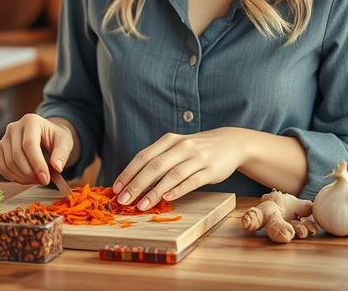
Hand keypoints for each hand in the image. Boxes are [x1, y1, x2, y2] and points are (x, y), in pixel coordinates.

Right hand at [0, 113, 73, 186]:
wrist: (46, 135)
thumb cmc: (56, 138)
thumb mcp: (65, 142)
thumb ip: (62, 154)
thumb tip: (57, 167)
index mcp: (31, 121)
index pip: (29, 144)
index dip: (37, 164)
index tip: (45, 179)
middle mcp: (14, 127)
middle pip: (17, 155)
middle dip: (30, 173)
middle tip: (43, 182)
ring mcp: (4, 138)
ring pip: (8, 163)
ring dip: (22, 178)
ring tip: (37, 180)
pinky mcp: (0, 149)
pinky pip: (2, 167)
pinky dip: (14, 178)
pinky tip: (26, 179)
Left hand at [112, 128, 244, 210]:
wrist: (231, 143)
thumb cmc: (196, 149)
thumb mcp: (176, 148)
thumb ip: (158, 160)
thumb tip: (133, 182)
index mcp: (169, 140)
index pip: (143, 157)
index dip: (128, 173)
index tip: (116, 189)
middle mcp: (181, 147)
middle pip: (154, 166)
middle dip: (136, 185)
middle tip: (123, 200)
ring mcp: (197, 158)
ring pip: (171, 175)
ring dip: (154, 192)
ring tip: (141, 206)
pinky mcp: (210, 170)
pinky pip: (192, 181)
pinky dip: (178, 190)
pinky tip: (167, 199)